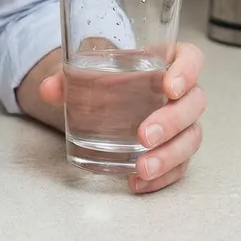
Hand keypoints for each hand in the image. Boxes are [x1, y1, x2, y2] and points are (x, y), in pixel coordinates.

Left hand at [39, 43, 205, 193]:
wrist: (103, 91)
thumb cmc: (105, 73)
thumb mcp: (85, 67)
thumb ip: (65, 76)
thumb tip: (47, 89)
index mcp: (164, 60)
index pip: (190, 58)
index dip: (187, 71)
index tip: (168, 87)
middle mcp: (180, 91)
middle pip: (193, 103)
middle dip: (171, 121)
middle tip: (143, 134)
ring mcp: (181, 121)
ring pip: (190, 138)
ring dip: (169, 156)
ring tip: (142, 167)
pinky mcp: (174, 147)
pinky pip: (179, 165)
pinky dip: (162, 176)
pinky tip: (139, 182)